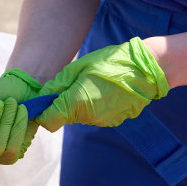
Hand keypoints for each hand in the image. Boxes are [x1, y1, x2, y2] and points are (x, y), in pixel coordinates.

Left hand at [33, 37, 168, 130]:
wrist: (145, 69)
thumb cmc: (109, 63)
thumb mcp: (77, 68)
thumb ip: (58, 85)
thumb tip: (42, 97)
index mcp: (76, 104)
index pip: (48, 121)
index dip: (41, 113)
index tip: (41, 102)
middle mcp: (88, 118)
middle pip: (64, 117)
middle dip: (61, 104)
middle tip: (70, 83)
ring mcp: (103, 121)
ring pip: (80, 116)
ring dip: (78, 103)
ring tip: (90, 83)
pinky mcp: (114, 121)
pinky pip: (95, 115)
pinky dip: (93, 105)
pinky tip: (102, 89)